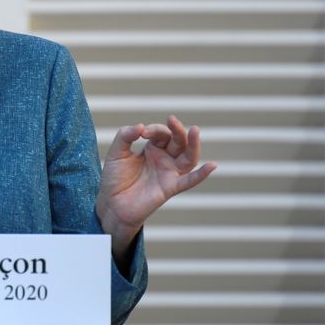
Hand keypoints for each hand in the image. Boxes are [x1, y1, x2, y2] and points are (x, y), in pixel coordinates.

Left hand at [96, 116, 216, 261]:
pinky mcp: (170, 187)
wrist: (112, 203)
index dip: (154, 129)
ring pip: (188, 157)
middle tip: (172, 120)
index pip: (161, 134)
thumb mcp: (116, 153)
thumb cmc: (114, 178)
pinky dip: (201, 174)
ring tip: (195, 130)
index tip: (142, 132)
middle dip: (177, 130)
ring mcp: (169, 173)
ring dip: (194, 145)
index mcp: (152, 149)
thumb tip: (140, 126)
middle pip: (179, 142)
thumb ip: (124, 136)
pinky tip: (212, 165)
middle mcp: (164, 159)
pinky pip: (189, 181)